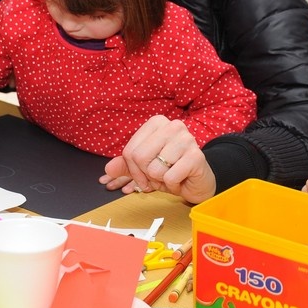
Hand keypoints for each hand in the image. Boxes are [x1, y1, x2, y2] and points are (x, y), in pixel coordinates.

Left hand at [99, 115, 216, 203]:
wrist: (198, 181)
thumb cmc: (170, 170)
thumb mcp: (144, 167)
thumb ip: (125, 165)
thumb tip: (108, 169)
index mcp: (157, 123)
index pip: (130, 151)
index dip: (133, 170)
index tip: (144, 175)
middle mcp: (172, 126)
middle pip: (139, 158)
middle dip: (146, 175)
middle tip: (159, 176)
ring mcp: (186, 139)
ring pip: (154, 169)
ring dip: (161, 180)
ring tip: (172, 174)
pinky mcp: (196, 156)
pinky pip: (169, 177)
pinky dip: (173, 185)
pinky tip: (181, 179)